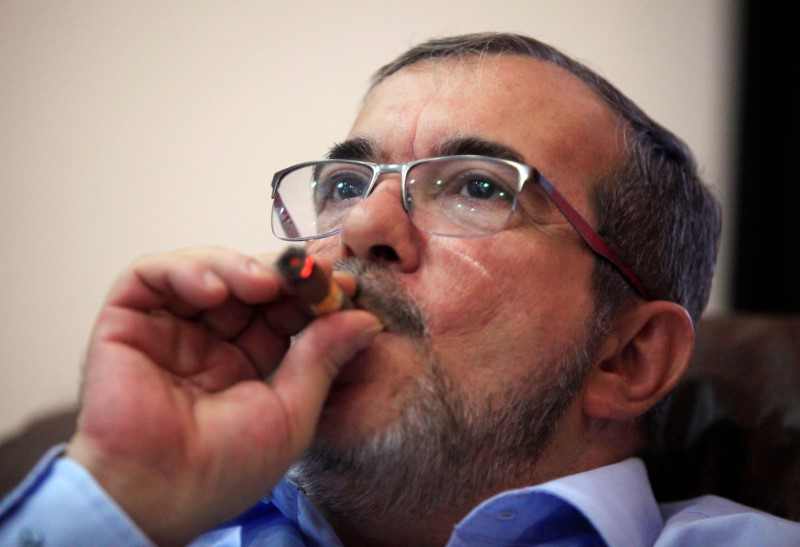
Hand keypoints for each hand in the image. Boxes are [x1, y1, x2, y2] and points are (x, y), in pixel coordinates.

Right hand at [66, 247, 380, 544]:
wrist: (157, 496)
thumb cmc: (224, 470)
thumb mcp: (291, 413)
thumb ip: (323, 359)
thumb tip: (366, 320)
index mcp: (246, 364)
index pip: (281, 311)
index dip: (310, 294)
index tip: (340, 284)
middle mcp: (208, 343)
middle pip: (246, 284)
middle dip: (281, 273)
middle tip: (307, 272)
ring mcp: (168, 331)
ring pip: (205, 269)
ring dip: (237, 265)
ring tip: (264, 282)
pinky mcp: (126, 323)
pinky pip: (151, 276)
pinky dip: (184, 270)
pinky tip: (214, 291)